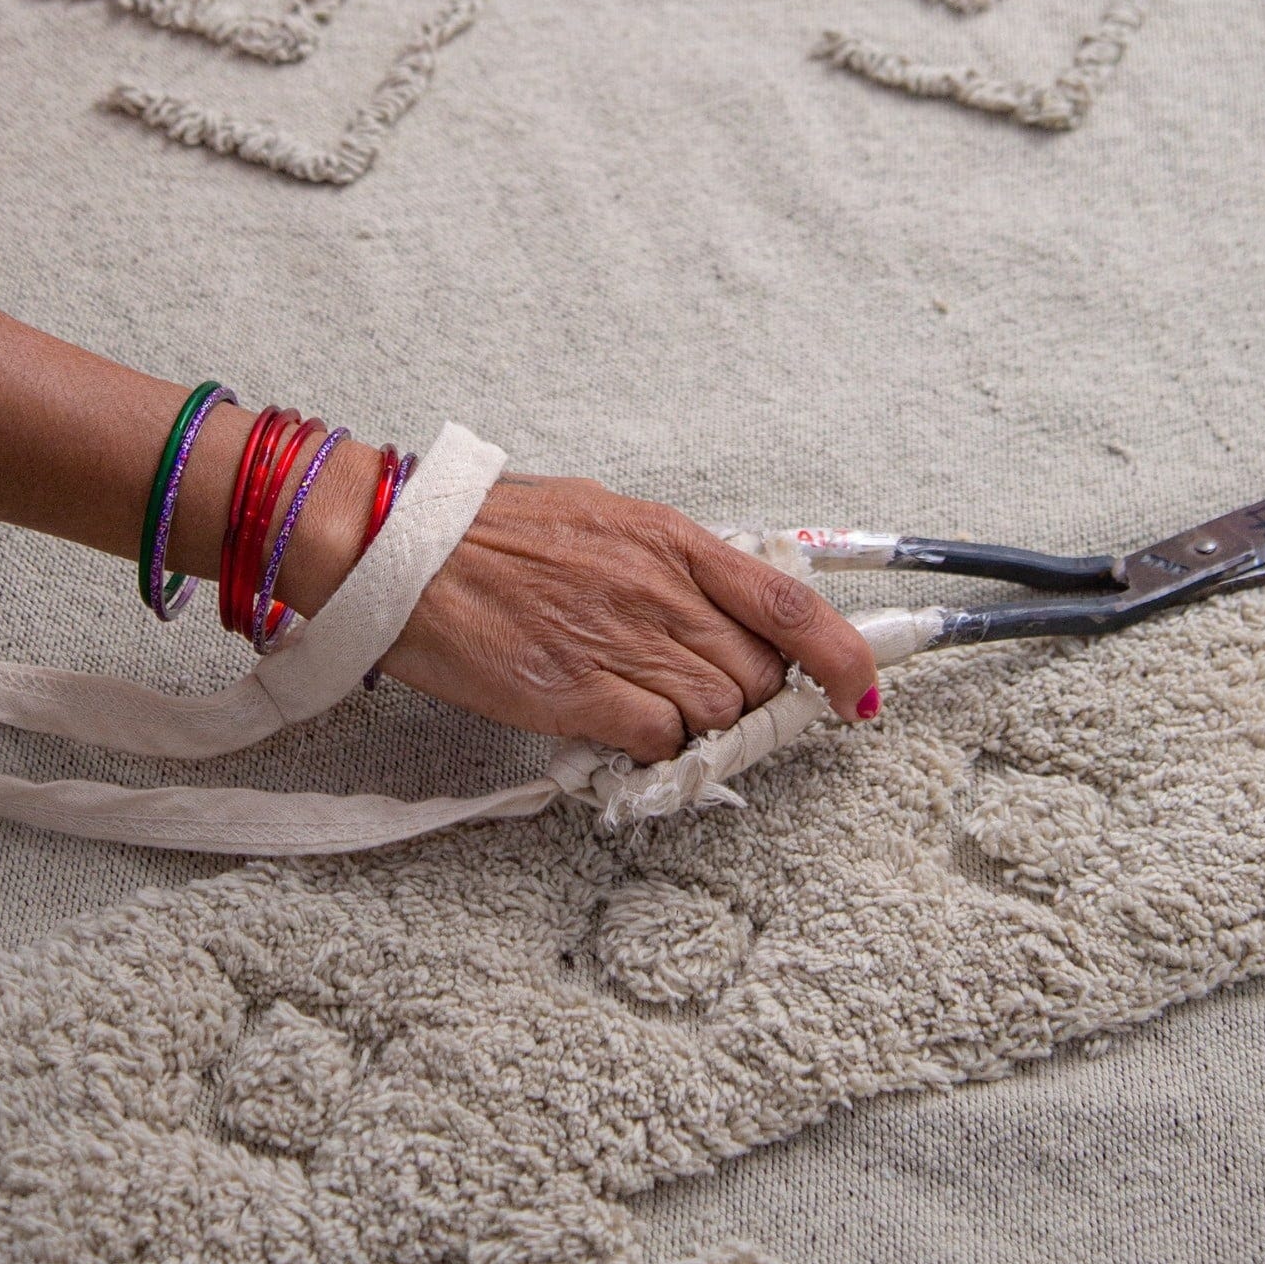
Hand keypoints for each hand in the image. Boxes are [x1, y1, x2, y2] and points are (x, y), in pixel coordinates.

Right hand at [380, 472, 880, 761]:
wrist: (406, 549)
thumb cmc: (492, 530)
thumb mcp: (601, 516)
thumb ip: (668, 560)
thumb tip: (719, 602)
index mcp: (670, 539)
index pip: (789, 604)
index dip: (841, 656)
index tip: (858, 691)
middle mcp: (658, 590)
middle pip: (756, 675)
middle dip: (746, 697)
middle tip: (705, 696)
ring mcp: (620, 643)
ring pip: (714, 714)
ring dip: (697, 725)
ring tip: (649, 706)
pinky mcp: (576, 694)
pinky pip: (657, 741)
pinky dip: (654, 747)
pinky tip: (621, 728)